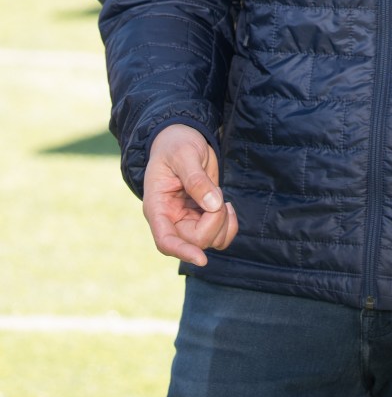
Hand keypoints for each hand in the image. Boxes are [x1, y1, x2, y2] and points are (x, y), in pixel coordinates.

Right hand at [141, 123, 237, 266]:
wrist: (182, 137)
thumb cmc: (177, 144)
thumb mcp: (184, 155)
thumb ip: (197, 179)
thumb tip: (213, 205)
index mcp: (158, 207)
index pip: (166, 241)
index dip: (183, 252)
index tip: (202, 259)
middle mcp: (171, 219)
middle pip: (194, 241)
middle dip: (214, 221)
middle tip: (221, 196)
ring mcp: (186, 220)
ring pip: (208, 241)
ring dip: (223, 225)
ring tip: (225, 201)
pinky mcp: (201, 216)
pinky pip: (217, 235)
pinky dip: (228, 226)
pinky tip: (228, 207)